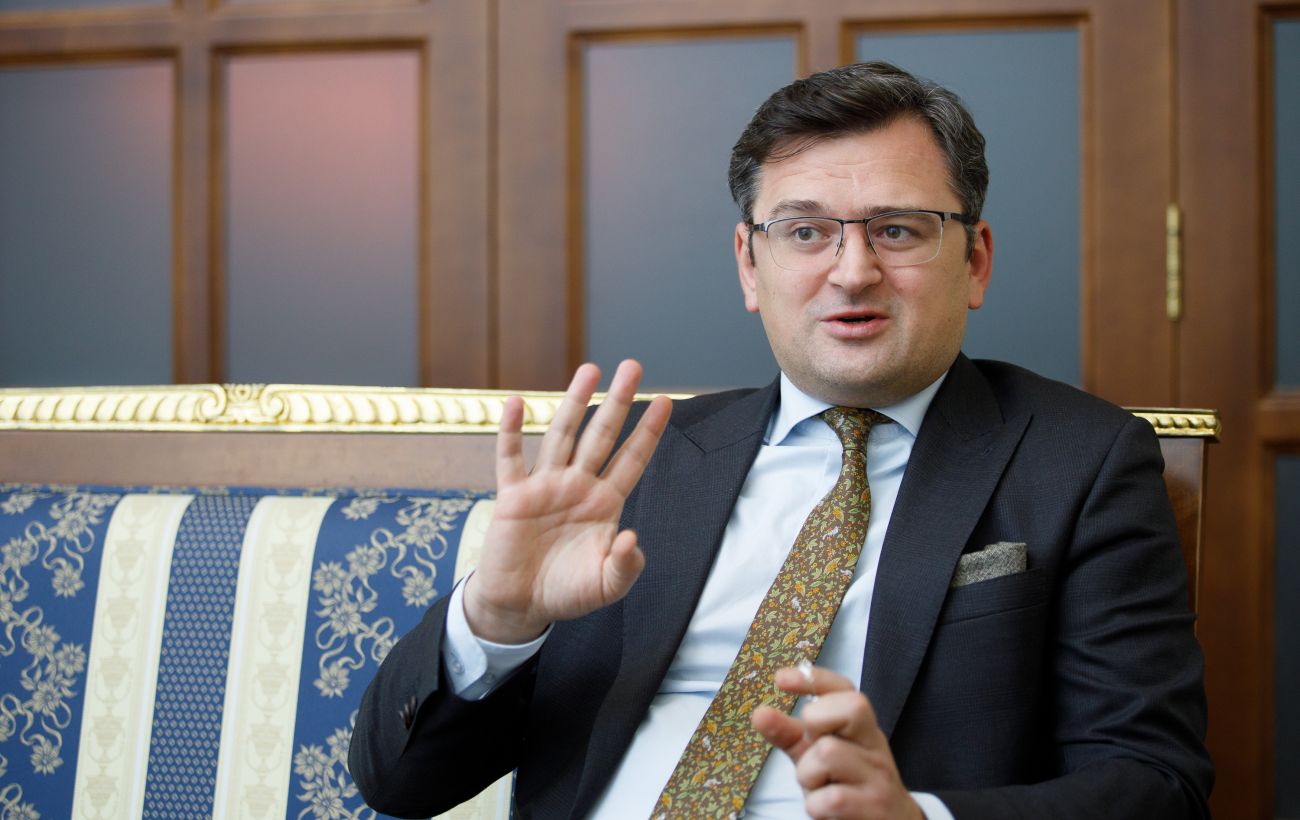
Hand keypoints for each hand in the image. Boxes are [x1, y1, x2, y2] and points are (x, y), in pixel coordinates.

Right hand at [463, 359, 671, 643]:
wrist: (521, 605)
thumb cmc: (566, 592)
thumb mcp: (606, 586)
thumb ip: (626, 566)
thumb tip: (632, 537)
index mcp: (604, 503)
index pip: (632, 459)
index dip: (648, 432)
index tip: (666, 402)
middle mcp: (577, 486)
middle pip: (602, 435)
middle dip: (618, 401)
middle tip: (633, 365)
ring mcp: (545, 487)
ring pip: (562, 435)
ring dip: (574, 402)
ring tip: (589, 370)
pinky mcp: (513, 496)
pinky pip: (510, 458)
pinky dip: (510, 431)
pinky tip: (515, 403)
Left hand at [752, 666, 922, 819]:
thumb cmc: (847, 785)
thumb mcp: (817, 756)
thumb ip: (791, 735)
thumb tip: (760, 713)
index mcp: (862, 728)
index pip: (845, 690)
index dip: (814, 679)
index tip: (780, 679)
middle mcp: (875, 746)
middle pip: (852, 708)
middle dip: (817, 722)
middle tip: (814, 746)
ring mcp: (878, 776)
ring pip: (828, 753)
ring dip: (809, 775)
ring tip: (820, 787)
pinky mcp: (874, 807)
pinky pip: (829, 797)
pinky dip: (816, 805)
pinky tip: (827, 809)